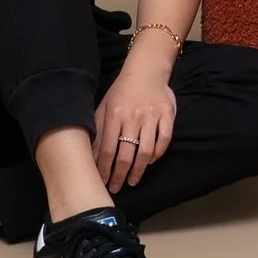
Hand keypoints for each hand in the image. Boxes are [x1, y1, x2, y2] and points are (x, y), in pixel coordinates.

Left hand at [93, 59, 176, 191]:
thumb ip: (98, 130)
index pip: (108, 149)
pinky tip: (150, 161)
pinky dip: (158, 154)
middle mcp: (133, 116)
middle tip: (117, 187)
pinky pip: (164, 139)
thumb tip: (90, 156)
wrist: (146, 69)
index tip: (102, 183)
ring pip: (146, 151)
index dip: (105, 170)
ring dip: (139, 170)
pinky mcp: (167, 113)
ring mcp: (151, 115)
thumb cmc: (121, 91)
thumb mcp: (104, 107)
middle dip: (120, 175)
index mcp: (114, 114)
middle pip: (126, 154)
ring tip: (133, 180)